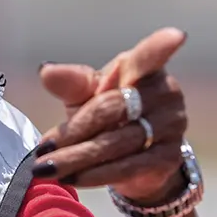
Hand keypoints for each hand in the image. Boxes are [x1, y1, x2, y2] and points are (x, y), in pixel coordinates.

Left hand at [33, 28, 189, 205]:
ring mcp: (172, 125)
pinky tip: (72, 180)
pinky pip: (128, 166)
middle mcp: (164, 93)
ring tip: (46, 168)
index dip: (161, 46)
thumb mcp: (84, 95)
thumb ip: (71, 83)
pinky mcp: (169, 157)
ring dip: (77, 158)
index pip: (150, 56)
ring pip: (117, 142)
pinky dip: (95, 175)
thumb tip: (46, 71)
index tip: (175, 37)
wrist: (131, 158)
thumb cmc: (104, 114)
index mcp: (142, 68)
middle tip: (41, 150)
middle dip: (74, 132)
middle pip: (113, 110)